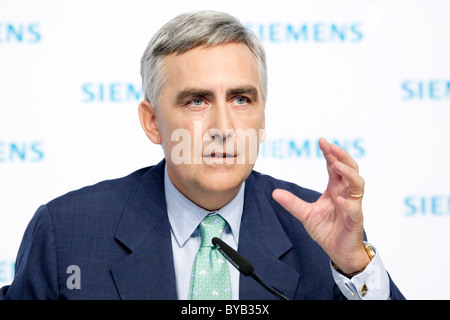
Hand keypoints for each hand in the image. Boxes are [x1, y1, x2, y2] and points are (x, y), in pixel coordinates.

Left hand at [272, 138, 369, 273]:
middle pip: (350, 168)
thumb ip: (292, 203)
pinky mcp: (355, 219)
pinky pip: (354, 208)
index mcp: (335, 188)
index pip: (334, 166)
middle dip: (342, 156)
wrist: (338, 252)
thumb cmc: (327, 230)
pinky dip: (347, 203)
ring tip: (336, 165)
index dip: (329, 154)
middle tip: (331, 146)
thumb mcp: (306, 214)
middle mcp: (346, 193)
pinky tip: (337, 198)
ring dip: (348, 173)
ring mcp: (353, 205)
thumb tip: (274, 192)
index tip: (321, 141)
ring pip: (358, 184)